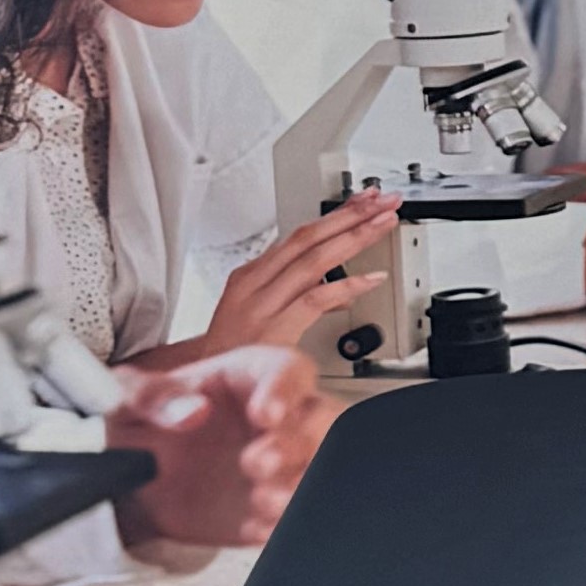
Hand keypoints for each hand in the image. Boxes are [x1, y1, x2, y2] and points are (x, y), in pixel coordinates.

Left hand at [110, 345, 323, 555]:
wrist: (141, 489)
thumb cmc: (144, 432)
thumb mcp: (126, 403)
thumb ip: (150, 396)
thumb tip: (191, 411)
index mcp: (250, 378)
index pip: (287, 370)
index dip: (284, 391)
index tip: (264, 415)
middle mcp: (282, 416)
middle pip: (322, 417)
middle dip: (299, 443)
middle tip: (257, 464)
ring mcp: (288, 461)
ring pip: (323, 462)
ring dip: (300, 484)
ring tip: (262, 501)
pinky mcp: (283, 502)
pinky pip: (302, 509)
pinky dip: (285, 522)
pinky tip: (258, 526)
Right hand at [131, 187, 401, 368]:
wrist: (200, 385)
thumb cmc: (232, 351)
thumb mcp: (261, 312)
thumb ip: (296, 294)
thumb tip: (335, 285)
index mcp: (251, 275)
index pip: (300, 235)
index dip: (337, 215)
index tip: (366, 200)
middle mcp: (254, 283)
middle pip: (308, 238)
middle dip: (351, 216)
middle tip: (386, 201)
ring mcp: (262, 304)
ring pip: (314, 260)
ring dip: (354, 238)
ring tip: (384, 223)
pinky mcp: (273, 329)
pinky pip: (315, 300)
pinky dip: (347, 286)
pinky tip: (372, 278)